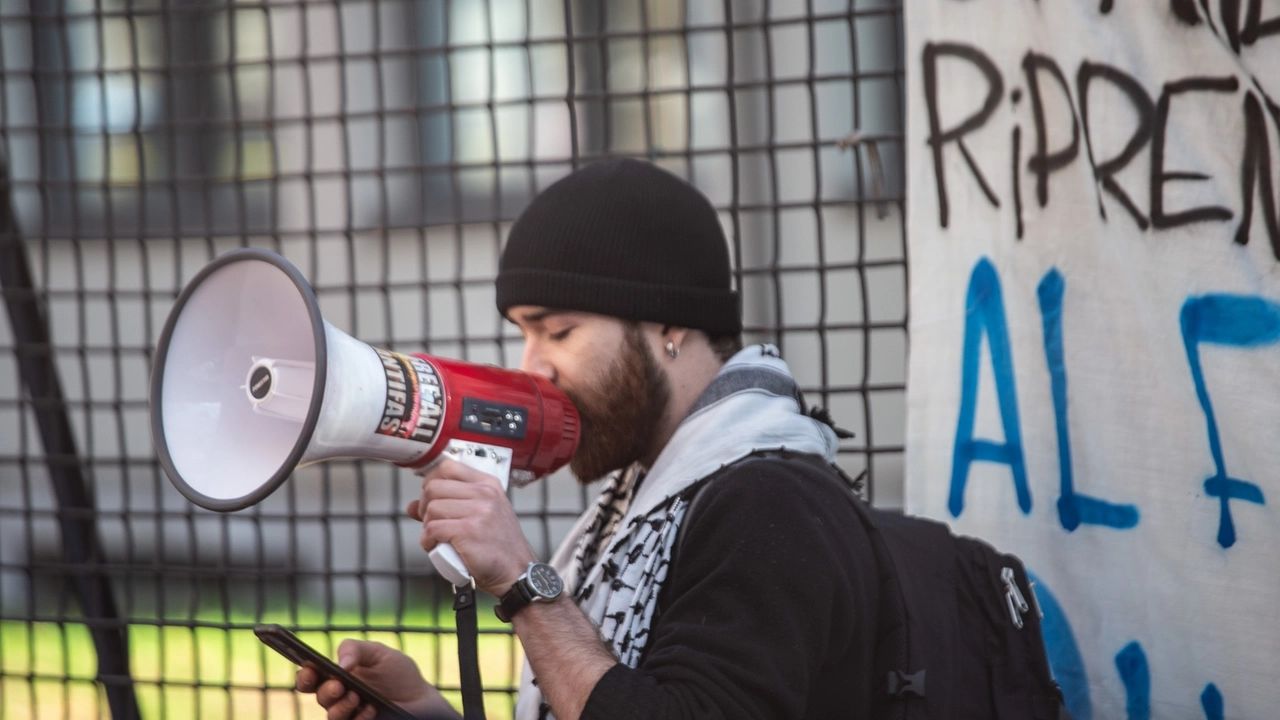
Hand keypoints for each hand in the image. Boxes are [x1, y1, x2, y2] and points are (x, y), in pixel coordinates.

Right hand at [294, 639, 457, 719]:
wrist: (420, 698)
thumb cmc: (398, 673)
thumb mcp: (378, 653)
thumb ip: (355, 649)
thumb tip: (341, 663)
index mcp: (338, 676)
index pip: (311, 678)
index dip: (305, 674)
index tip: (309, 668)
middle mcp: (339, 697)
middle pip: (318, 696)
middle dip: (326, 690)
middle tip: (339, 685)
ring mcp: (349, 714)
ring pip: (331, 714)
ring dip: (341, 705)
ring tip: (357, 697)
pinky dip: (359, 717)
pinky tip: (371, 708)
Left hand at [408, 457, 536, 596]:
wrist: (516, 571)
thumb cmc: (499, 546)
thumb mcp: (481, 515)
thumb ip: (450, 505)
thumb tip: (413, 505)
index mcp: (488, 485)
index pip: (448, 467)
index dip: (430, 480)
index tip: (429, 496)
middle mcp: (485, 494)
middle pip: (433, 487)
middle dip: (425, 507)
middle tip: (432, 522)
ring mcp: (478, 511)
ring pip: (431, 509)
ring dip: (427, 526)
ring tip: (438, 537)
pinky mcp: (468, 530)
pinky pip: (433, 529)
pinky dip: (428, 540)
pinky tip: (437, 546)